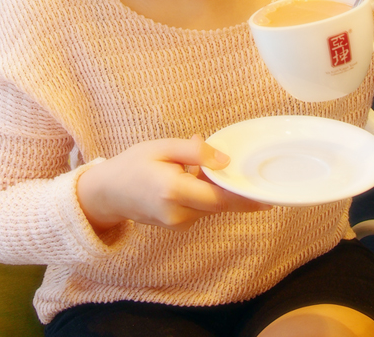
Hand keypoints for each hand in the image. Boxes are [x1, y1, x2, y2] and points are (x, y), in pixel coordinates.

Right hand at [77, 135, 270, 231]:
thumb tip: (225, 160)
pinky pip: (202, 209)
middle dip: (241, 194)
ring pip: (212, 207)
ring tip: (212, 166)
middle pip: (220, 205)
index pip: (219, 197)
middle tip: (262, 182)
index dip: (245, 197)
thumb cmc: (133, 164)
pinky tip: (200, 176)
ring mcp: (177, 223)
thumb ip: (195, 152)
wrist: (106, 193)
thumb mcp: (162, 147)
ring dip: (221, 190)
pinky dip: (209, 194)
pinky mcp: (177, 225)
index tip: (267, 195)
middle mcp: (177, 213)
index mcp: (173, 191)